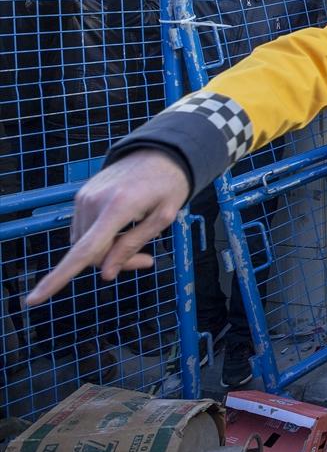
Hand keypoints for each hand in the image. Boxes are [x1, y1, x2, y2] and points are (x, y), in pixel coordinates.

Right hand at [25, 150, 190, 306]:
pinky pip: (85, 231)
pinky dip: (101, 238)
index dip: (59, 278)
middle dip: (115, 262)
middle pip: (91, 253)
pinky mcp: (81, 196)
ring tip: (137, 236)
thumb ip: (134, 244)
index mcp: (117, 206)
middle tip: (146, 260)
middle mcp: (93, 201)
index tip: (34, 299)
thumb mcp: (164, 216)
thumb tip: (105, 274)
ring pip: (86, 244)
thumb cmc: (168, 185)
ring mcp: (84, 198)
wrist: (158, 153)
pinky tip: (123, 227)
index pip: (84, 250)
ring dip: (108, 250)